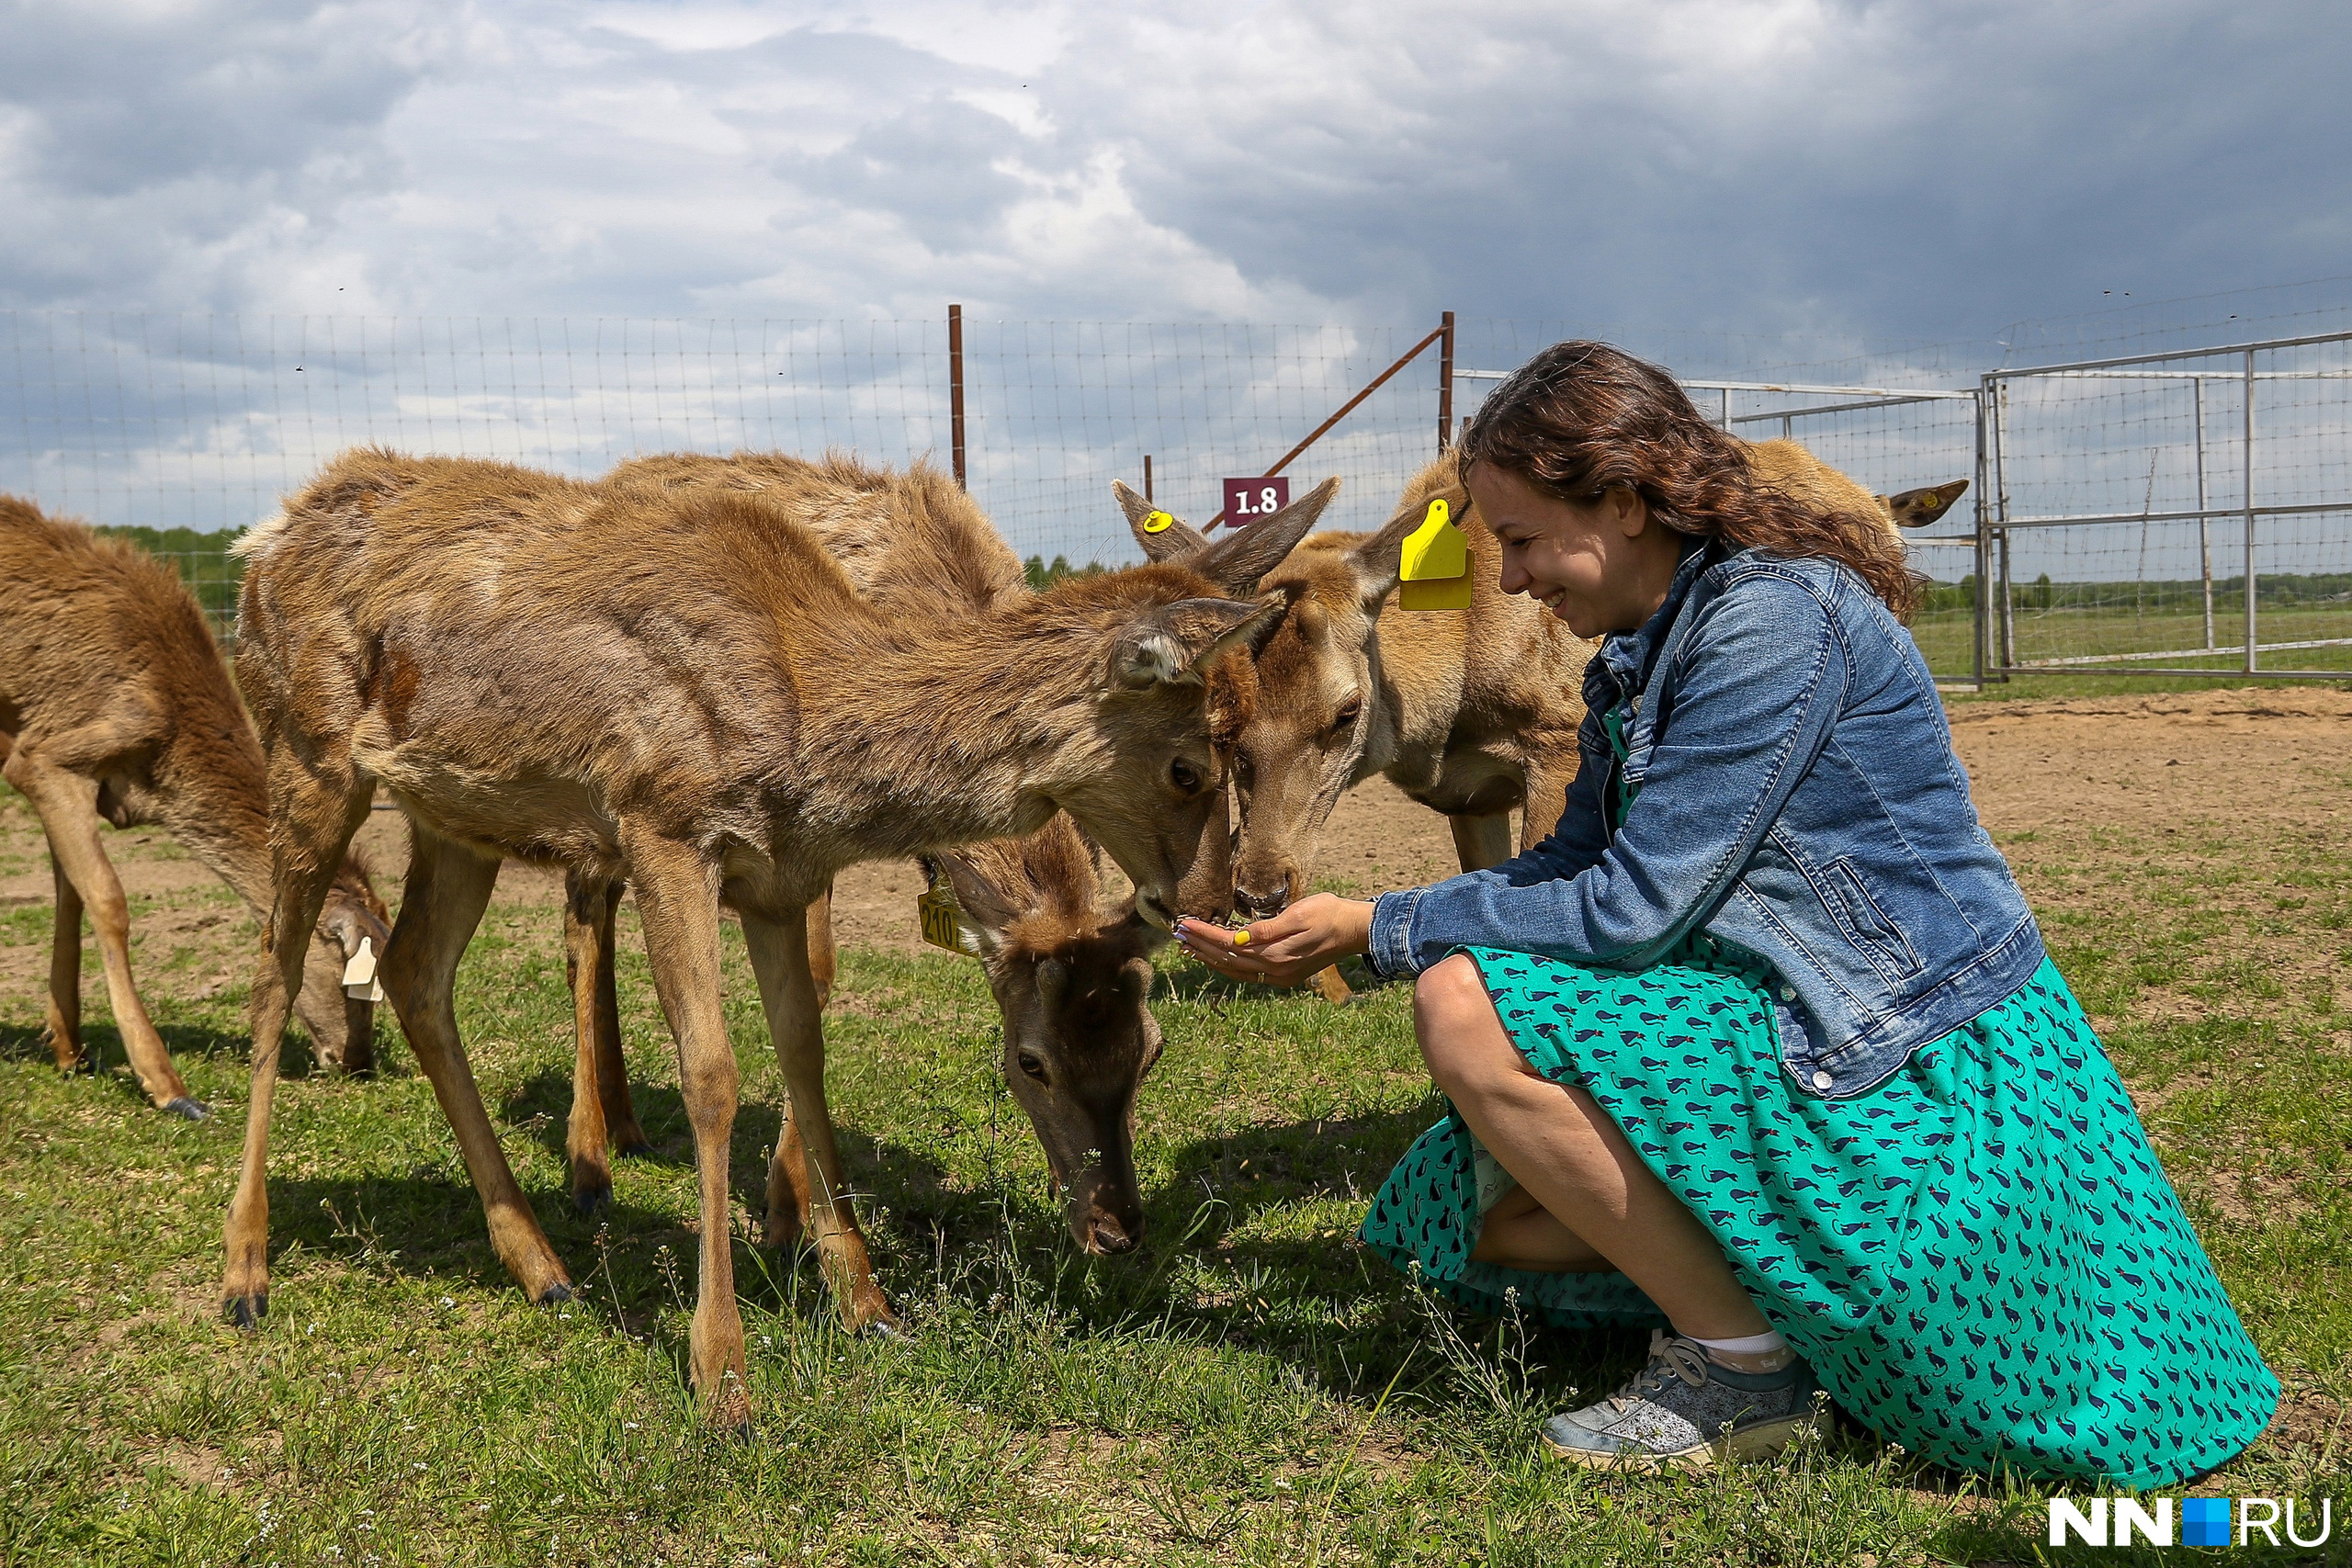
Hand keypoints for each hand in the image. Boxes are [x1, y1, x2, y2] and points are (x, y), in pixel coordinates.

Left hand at [1174, 894, 1374, 987]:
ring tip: (1190, 947)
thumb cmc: (1329, 914)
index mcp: (1276, 954)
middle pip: (1227, 960)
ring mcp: (1279, 976)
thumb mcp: (1300, 913)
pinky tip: (1218, 957)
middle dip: (1200, 947)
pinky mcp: (1284, 975)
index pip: (1229, 944)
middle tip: (1177, 934)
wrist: (1357, 931)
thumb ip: (1268, 929)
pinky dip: (1228, 964)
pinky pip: (1247, 973)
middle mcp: (1274, 970)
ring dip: (1210, 958)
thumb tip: (1238, 938)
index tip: (1185, 923)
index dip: (1205, 934)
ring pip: (1234, 970)